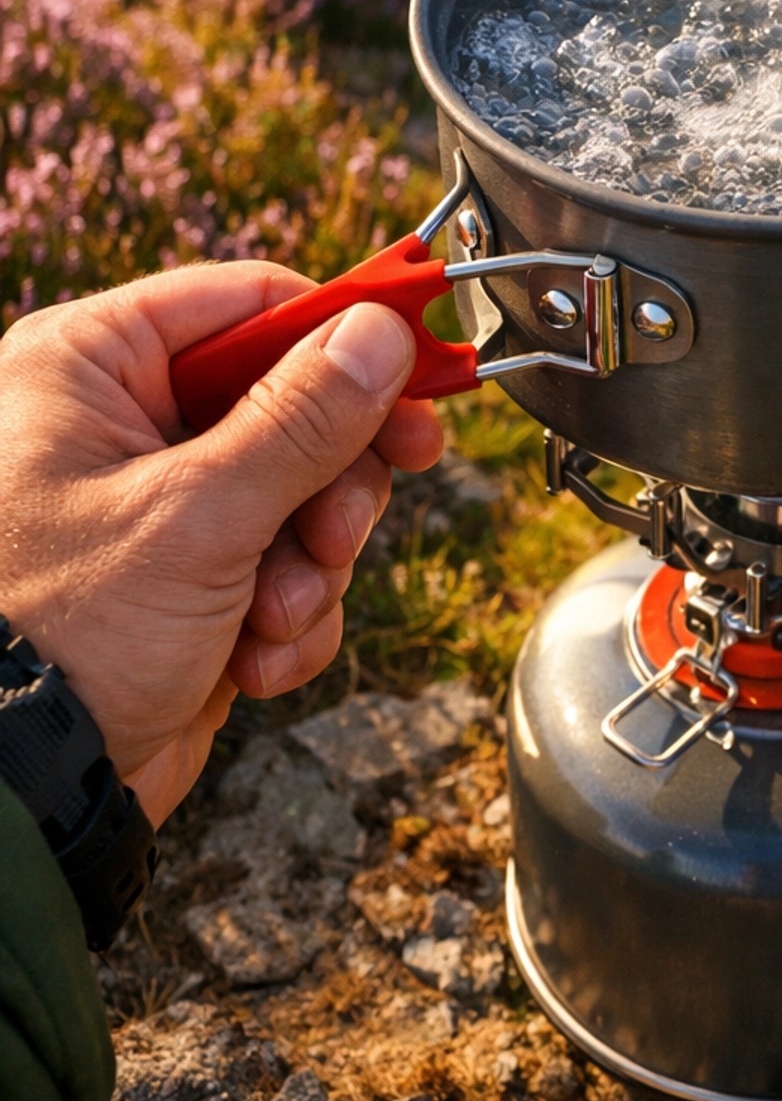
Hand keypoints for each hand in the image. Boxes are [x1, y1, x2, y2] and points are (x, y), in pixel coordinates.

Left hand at [0, 265, 441, 826]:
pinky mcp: (187, 581)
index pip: (249, 303)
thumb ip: (302, 418)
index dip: (342, 335)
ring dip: (312, 564)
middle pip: (293, 400)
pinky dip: (288, 617)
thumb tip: (380, 331)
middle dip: (331, 483)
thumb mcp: (197, 515)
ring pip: (301, 491)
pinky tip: (254, 660)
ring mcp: (157, 506)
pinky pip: (284, 567)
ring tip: (275, 617)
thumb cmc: (63, 637)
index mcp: (90, 366)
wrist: (27, 798)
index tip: (423, 372)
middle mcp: (120, 423)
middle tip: (341, 528)